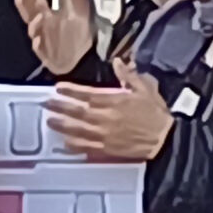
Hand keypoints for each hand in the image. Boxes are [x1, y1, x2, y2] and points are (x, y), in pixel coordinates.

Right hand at [19, 0, 98, 77]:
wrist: (82, 60)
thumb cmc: (78, 34)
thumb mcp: (81, 13)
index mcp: (46, 13)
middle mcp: (40, 25)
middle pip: (28, 12)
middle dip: (24, 2)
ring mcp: (41, 40)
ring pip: (33, 30)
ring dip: (34, 22)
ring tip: (39, 16)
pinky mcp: (45, 55)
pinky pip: (40, 48)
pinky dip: (38, 43)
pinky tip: (39, 39)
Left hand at [47, 74, 176, 164]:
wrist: (165, 140)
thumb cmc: (156, 114)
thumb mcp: (146, 89)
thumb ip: (129, 76)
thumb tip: (118, 62)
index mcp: (115, 101)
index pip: (87, 95)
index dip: (71, 90)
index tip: (58, 87)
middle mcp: (107, 118)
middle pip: (78, 112)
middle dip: (60, 107)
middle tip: (46, 104)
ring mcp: (105, 135)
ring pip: (78, 130)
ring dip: (62, 126)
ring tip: (50, 121)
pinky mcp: (108, 150)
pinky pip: (86, 147)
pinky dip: (74, 145)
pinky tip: (64, 143)